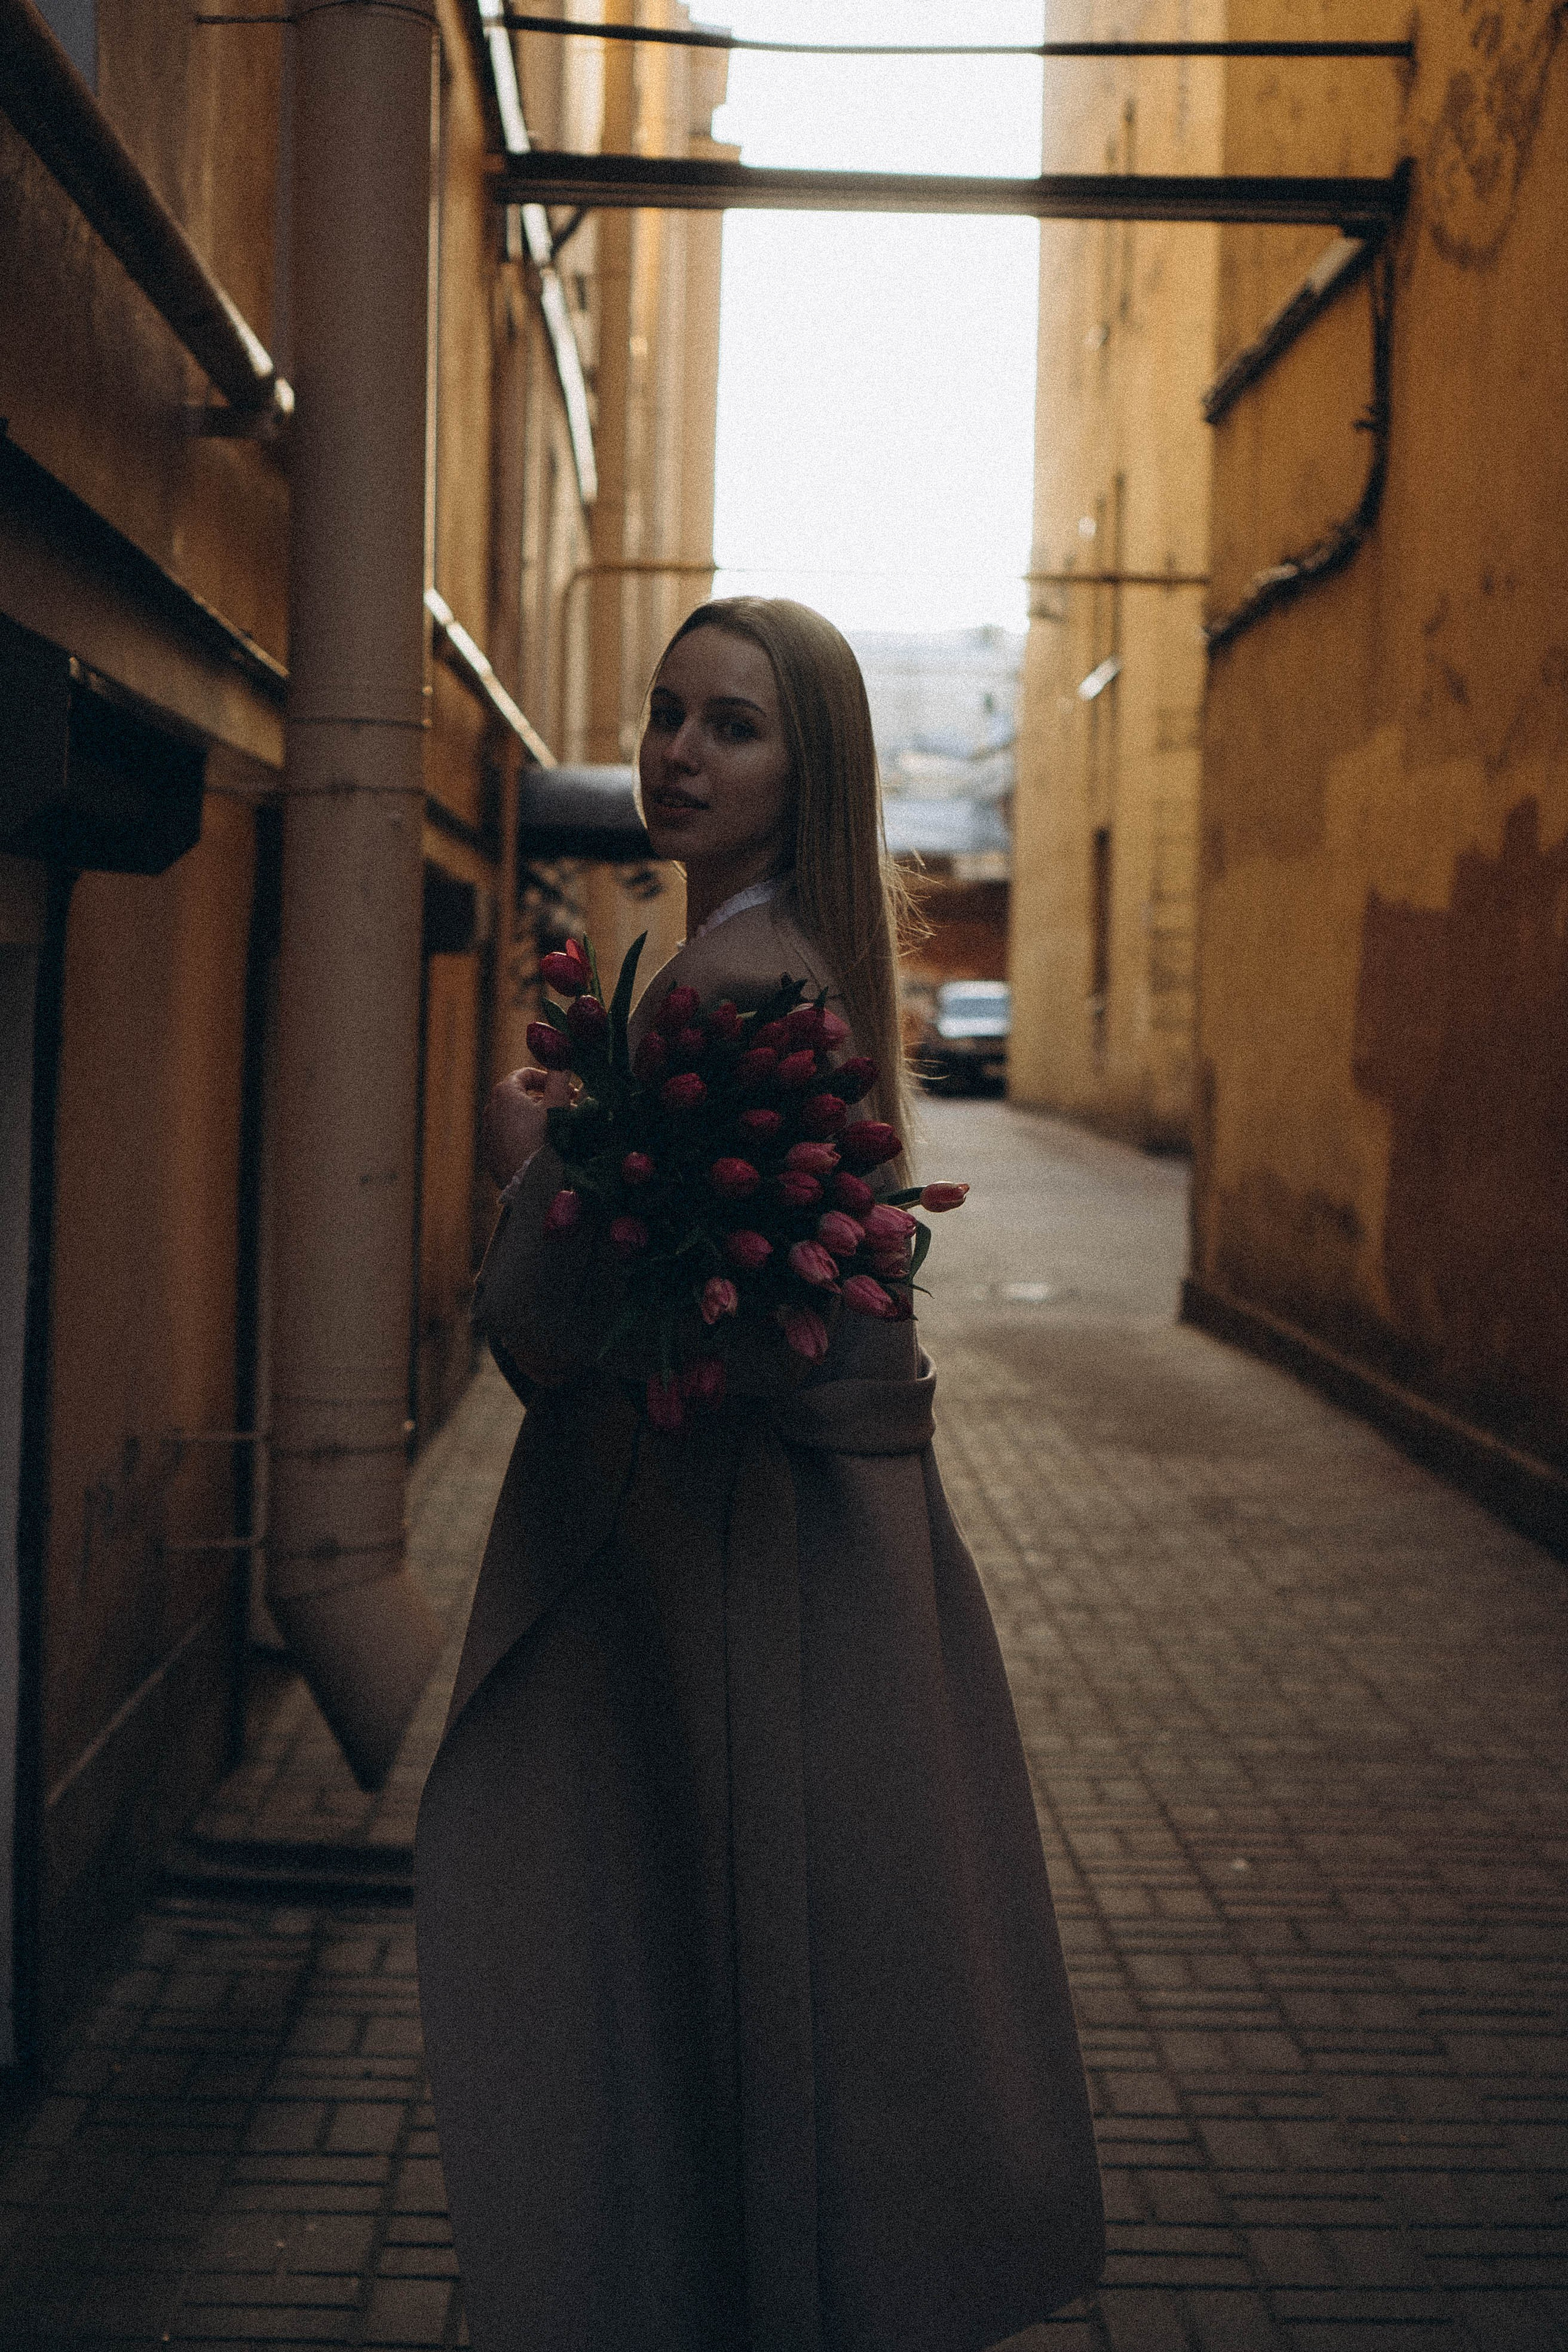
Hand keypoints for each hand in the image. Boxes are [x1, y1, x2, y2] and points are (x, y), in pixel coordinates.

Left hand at [482, 1065, 571, 1188]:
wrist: (529, 1183)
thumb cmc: (544, 1140)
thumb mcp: (557, 1105)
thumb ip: (559, 1078)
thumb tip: (561, 1058)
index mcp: (504, 1092)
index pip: (526, 1074)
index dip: (550, 1078)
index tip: (569, 1090)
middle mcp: (490, 1108)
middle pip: (520, 1096)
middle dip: (545, 1100)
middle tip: (568, 1111)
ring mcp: (487, 1131)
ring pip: (514, 1117)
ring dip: (534, 1118)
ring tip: (556, 1130)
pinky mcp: (489, 1152)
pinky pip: (507, 1136)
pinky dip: (523, 1135)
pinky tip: (540, 1147)